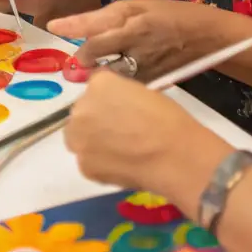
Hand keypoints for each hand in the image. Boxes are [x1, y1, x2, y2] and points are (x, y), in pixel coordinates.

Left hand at [50, 0, 227, 82]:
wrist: (206, 38)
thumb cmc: (169, 15)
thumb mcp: (138, 6)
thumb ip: (105, 18)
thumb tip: (69, 28)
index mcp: (133, 24)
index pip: (94, 33)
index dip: (71, 30)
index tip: (53, 28)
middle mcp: (136, 47)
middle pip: (97, 61)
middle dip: (83, 62)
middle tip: (80, 62)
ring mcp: (145, 70)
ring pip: (110, 80)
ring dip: (98, 78)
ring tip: (97, 76)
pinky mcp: (153, 86)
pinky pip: (126, 92)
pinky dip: (116, 91)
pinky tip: (116, 89)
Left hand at [65, 69, 229, 198]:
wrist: (172, 155)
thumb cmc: (166, 118)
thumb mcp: (141, 92)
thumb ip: (119, 95)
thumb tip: (113, 107)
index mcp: (99, 84)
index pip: (95, 88)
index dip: (109, 100)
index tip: (122, 110)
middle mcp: (81, 109)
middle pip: (82, 113)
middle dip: (95, 120)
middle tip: (119, 131)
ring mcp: (79, 139)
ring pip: (79, 138)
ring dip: (93, 140)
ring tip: (120, 150)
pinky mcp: (83, 166)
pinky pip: (88, 161)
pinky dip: (100, 162)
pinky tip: (121, 164)